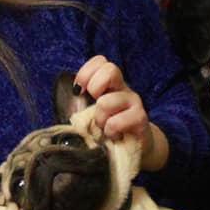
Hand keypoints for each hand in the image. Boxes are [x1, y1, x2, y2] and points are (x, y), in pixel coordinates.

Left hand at [74, 55, 168, 169]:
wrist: (135, 147)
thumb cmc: (109, 128)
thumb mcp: (93, 112)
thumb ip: (82, 103)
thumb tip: (69, 100)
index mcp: (110, 84)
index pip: (100, 61)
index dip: (86, 73)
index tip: (80, 92)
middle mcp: (123, 88)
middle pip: (110, 69)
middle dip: (94, 88)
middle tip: (94, 107)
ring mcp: (133, 102)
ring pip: (106, 101)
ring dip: (99, 119)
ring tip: (103, 128)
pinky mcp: (140, 119)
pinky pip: (116, 122)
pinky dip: (110, 131)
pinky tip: (113, 135)